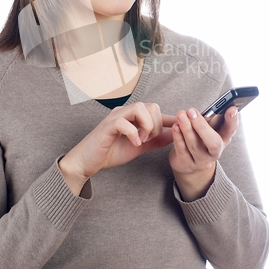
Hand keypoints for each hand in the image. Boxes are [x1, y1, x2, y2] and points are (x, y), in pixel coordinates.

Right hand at [59, 102, 174, 194]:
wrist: (88, 161)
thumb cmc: (110, 152)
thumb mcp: (139, 147)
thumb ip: (154, 140)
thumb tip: (172, 134)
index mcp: (133, 116)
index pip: (156, 110)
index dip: (169, 118)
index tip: (180, 126)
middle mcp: (125, 112)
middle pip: (152, 106)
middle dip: (156, 125)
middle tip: (148, 140)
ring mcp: (116, 117)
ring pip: (140, 108)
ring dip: (146, 126)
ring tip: (141, 141)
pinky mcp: (107, 126)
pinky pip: (124, 122)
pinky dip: (133, 133)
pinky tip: (134, 144)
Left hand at [169, 106, 238, 200]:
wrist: (187, 162)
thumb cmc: (198, 139)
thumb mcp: (206, 129)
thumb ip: (207, 119)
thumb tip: (200, 107)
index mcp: (223, 139)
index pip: (231, 130)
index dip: (232, 120)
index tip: (232, 109)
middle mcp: (215, 153)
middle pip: (214, 143)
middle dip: (202, 126)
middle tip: (191, 111)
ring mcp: (201, 161)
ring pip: (195, 146)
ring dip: (186, 128)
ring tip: (180, 115)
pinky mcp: (187, 165)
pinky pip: (182, 151)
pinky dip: (178, 138)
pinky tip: (175, 127)